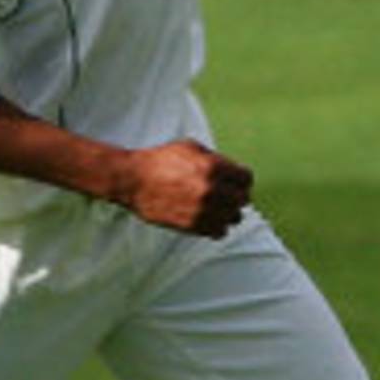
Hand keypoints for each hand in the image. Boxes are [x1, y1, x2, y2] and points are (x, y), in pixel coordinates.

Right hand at [118, 140, 252, 237]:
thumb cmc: (161, 161)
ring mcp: (203, 210)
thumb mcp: (190, 147)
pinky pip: (220, 232)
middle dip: (236, 195)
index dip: (241, 179)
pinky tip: (209, 218)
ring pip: (234, 218)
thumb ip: (215, 159)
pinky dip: (218, 226)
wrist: (133, 181)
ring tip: (217, 208)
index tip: (234, 181)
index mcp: (213, 167)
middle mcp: (212, 189)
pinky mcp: (193, 226)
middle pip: (243, 199)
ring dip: (228, 212)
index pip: (246, 178)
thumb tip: (232, 171)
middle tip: (226, 195)